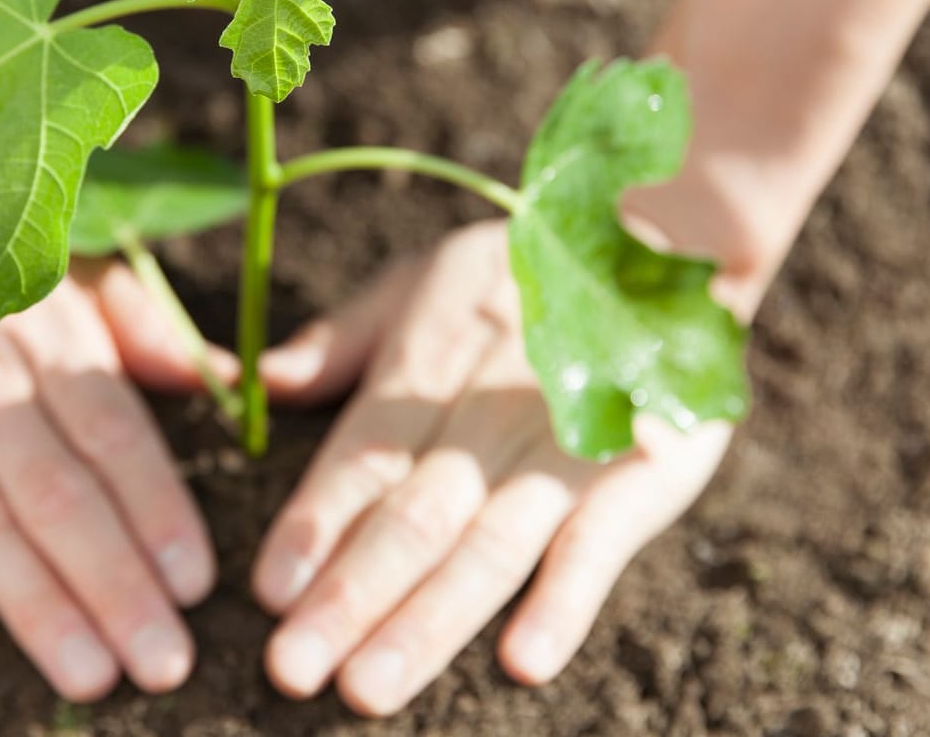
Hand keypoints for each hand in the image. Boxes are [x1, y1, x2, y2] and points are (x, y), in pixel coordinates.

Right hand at [0, 215, 215, 700]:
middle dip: (117, 585)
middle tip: (164, 663)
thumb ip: (139, 334)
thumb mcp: (58, 285)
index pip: (115, 436)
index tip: (197, 587)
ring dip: (38, 605)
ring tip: (90, 674)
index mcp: (48, 340)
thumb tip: (223, 378)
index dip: (158, 511)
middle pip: (59, 494)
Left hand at [251, 221, 736, 716]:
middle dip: (349, 596)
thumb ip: (343, 340)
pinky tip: (526, 661)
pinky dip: (565, 602)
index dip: (314, 523)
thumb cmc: (523, 274)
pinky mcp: (642, 475)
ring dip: (428, 621)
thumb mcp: (423, 279)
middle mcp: (487, 415)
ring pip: (487, 547)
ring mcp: (566, 451)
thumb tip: (259, 380)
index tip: (267, 592)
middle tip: (291, 669)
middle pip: (412, 517)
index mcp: (427, 365)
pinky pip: (599, 545)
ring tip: (370, 687)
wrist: (670, 242)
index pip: (361, 456)